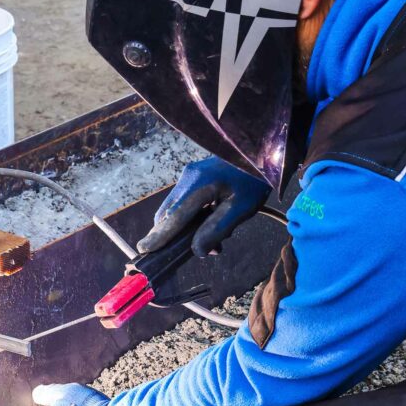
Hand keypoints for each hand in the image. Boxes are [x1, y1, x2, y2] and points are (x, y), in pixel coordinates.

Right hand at [138, 156, 269, 256]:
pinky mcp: (195, 176)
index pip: (173, 216)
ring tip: (212, 244)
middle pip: (169, 213)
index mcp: (198, 185)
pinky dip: (190, 217)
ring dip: (184, 227)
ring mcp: (190, 176)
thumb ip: (217, 229)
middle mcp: (188, 179)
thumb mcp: (240, 208)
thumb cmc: (254, 180)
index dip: (159, 235)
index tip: (143, 249)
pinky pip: (185, 201)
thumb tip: (197, 250)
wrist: (262, 151)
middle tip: (177, 254)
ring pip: (176, 208)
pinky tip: (210, 225)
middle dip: (170, 235)